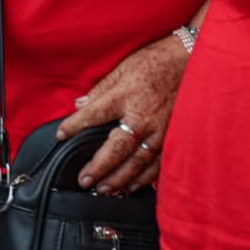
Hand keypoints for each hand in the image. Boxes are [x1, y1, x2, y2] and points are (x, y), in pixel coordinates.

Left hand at [63, 32, 192, 191]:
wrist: (189, 61)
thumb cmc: (155, 62)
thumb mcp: (123, 68)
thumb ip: (100, 89)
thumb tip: (80, 105)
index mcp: (125, 96)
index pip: (93, 114)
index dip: (74, 126)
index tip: (61, 136)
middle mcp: (142, 117)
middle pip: (117, 149)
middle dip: (99, 167)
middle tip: (84, 180)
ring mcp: (160, 130)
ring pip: (137, 162)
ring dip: (119, 178)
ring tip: (104, 188)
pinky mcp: (172, 136)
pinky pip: (158, 163)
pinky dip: (145, 178)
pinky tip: (133, 186)